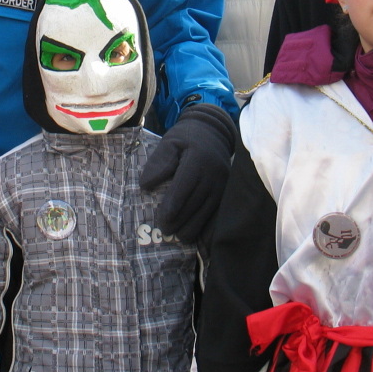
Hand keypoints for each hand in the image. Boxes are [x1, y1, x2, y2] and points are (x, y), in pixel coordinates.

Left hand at [140, 104, 236, 242]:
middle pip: (195, 204)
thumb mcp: (170, 142)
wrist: (214, 132)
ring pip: (207, 214)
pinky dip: (209, 229)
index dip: (173, 206)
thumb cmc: (187, 138)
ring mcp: (222, 185)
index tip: (162, 219)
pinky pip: (218, 215)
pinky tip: (199, 239)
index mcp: (197, 160)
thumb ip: (159, 162)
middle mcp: (213, 175)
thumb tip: (146, 185)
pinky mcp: (226, 193)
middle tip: (164, 231)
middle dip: (179, 221)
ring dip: (192, 227)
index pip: (184, 187)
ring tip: (177, 236)